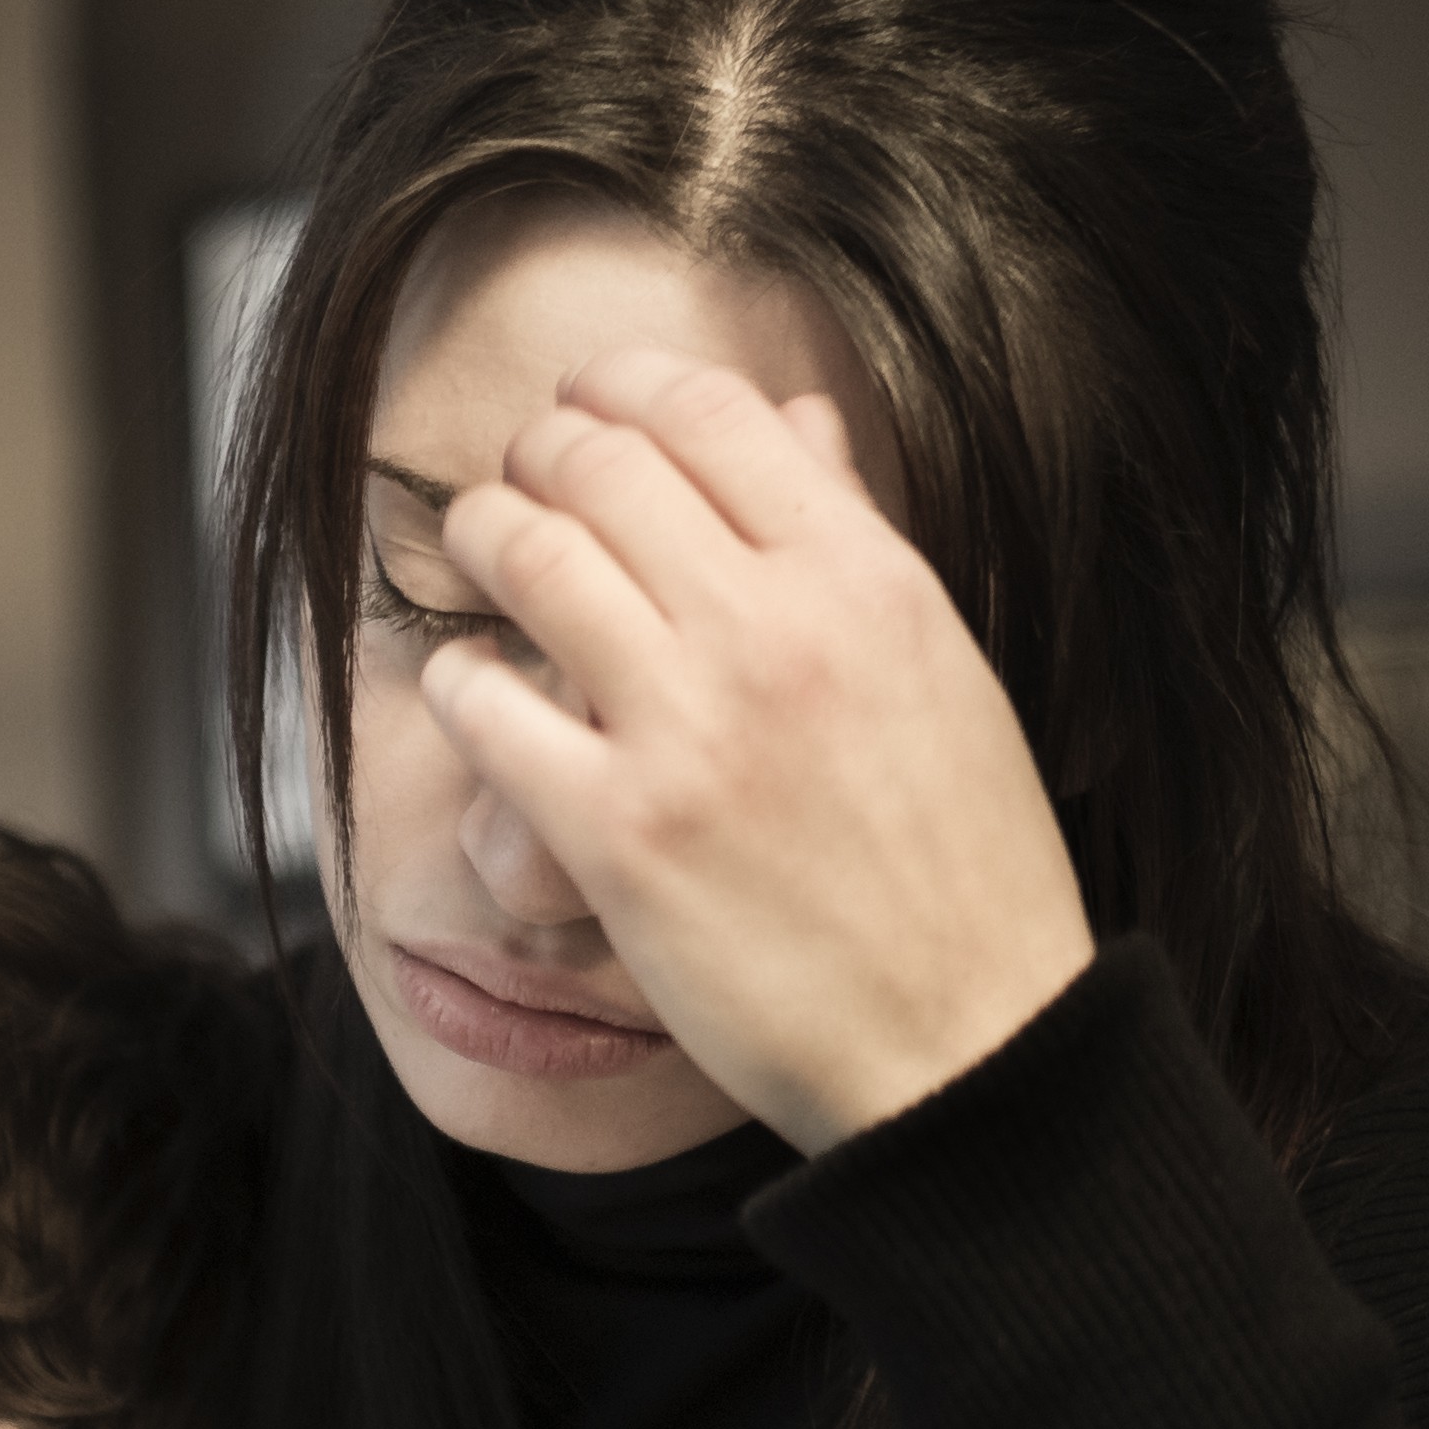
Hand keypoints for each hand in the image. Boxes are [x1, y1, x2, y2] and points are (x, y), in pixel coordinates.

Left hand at [421, 349, 1095, 1146]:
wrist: (969, 1040)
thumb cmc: (965, 867)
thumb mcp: (941, 669)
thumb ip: (857, 536)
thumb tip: (798, 418)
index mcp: (866, 581)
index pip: (711, 413)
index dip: (621, 388)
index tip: (586, 407)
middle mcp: (775, 633)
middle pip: (601, 467)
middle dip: (536, 454)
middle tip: (519, 479)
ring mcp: (689, 731)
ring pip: (531, 558)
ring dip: (483, 535)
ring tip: (476, 548)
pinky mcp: (617, 834)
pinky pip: (486, 709)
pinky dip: (459, 679)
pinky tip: (470, 688)